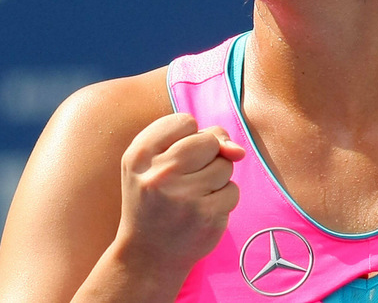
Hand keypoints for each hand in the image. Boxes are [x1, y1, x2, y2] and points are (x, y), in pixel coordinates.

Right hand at [114, 113, 245, 283]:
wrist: (147, 256)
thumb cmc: (156, 199)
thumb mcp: (158, 161)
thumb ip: (198, 138)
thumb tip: (237, 151)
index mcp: (139, 156)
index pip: (185, 121)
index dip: (187, 138)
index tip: (172, 159)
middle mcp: (159, 174)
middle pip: (209, 141)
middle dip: (206, 156)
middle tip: (185, 180)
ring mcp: (184, 197)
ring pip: (225, 164)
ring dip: (217, 178)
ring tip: (192, 196)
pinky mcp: (206, 216)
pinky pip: (233, 190)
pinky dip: (223, 199)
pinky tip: (202, 212)